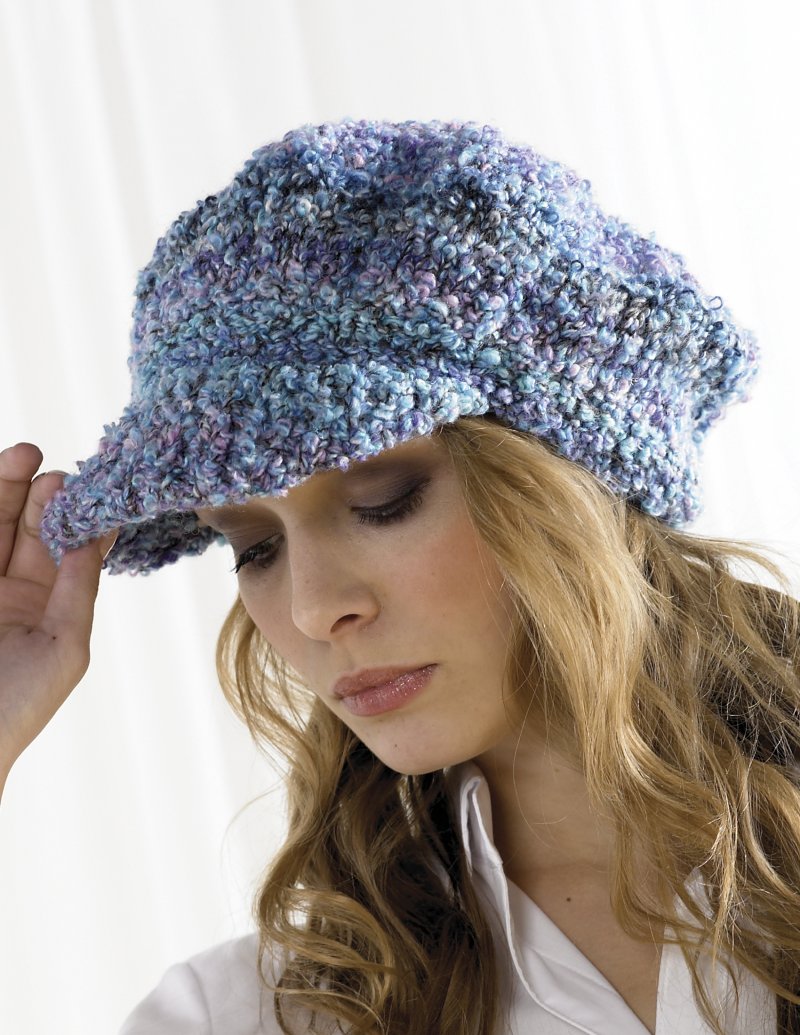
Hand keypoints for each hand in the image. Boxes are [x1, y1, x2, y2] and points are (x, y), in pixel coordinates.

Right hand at [0, 442, 115, 797]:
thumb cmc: (19, 706)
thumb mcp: (65, 646)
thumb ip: (77, 589)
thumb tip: (93, 537)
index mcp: (49, 604)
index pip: (68, 549)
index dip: (78, 517)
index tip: (91, 487)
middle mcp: (13, 588)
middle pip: (27, 526)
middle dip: (40, 494)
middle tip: (52, 468)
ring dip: (5, 489)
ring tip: (24, 456)